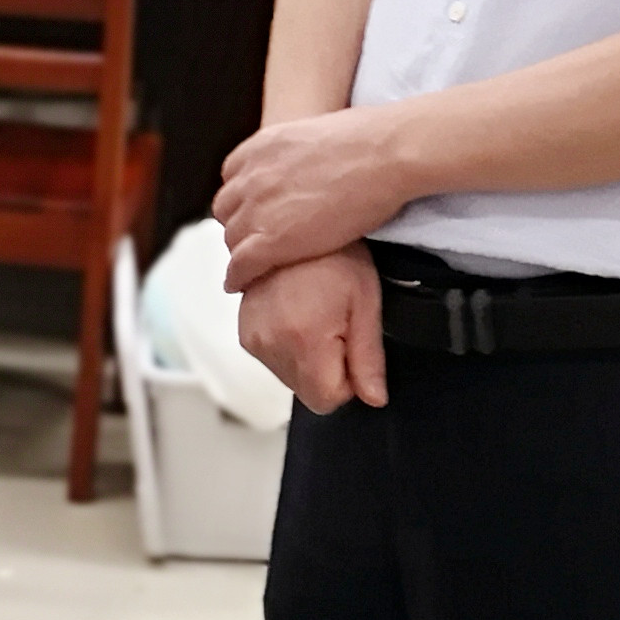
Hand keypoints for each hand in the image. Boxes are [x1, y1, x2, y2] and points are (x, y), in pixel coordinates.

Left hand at [215, 108, 411, 288]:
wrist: (384, 155)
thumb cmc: (369, 141)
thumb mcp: (316, 133)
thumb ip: (297, 154)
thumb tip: (309, 162)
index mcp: (261, 146)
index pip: (233, 179)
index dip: (244, 198)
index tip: (254, 209)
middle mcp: (251, 175)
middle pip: (227, 209)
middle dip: (240, 224)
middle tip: (257, 238)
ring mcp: (257, 208)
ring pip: (232, 239)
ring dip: (241, 251)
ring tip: (253, 264)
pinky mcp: (270, 240)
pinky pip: (240, 265)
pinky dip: (237, 276)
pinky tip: (240, 284)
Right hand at [235, 246, 387, 411]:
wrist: (296, 219)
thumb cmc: (337, 254)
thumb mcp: (365, 303)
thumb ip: (368, 358)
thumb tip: (374, 398)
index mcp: (303, 340)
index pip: (327, 400)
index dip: (348, 382)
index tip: (353, 347)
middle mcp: (270, 344)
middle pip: (308, 391)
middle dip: (328, 368)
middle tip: (337, 323)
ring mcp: (253, 339)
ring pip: (291, 377)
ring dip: (309, 357)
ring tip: (318, 313)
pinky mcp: (245, 332)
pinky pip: (275, 360)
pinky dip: (291, 346)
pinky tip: (301, 313)